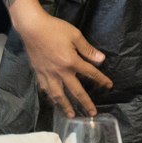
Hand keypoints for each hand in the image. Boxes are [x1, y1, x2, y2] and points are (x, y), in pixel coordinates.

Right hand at [12, 2, 110, 117]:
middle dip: (85, 103)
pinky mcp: (38, 73)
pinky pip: (45, 89)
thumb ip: (88, 50)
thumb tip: (101, 60)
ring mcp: (48, 74)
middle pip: (75, 91)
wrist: (32, 27)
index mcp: (71, 62)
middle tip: (92, 114)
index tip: (109, 86)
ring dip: (65, 106)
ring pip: (58, 95)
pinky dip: (50, 97)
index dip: (101, 80)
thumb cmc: (55, 29)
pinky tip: (53, 100)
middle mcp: (60, 72)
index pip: (90, 73)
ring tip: (71, 115)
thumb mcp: (75, 35)